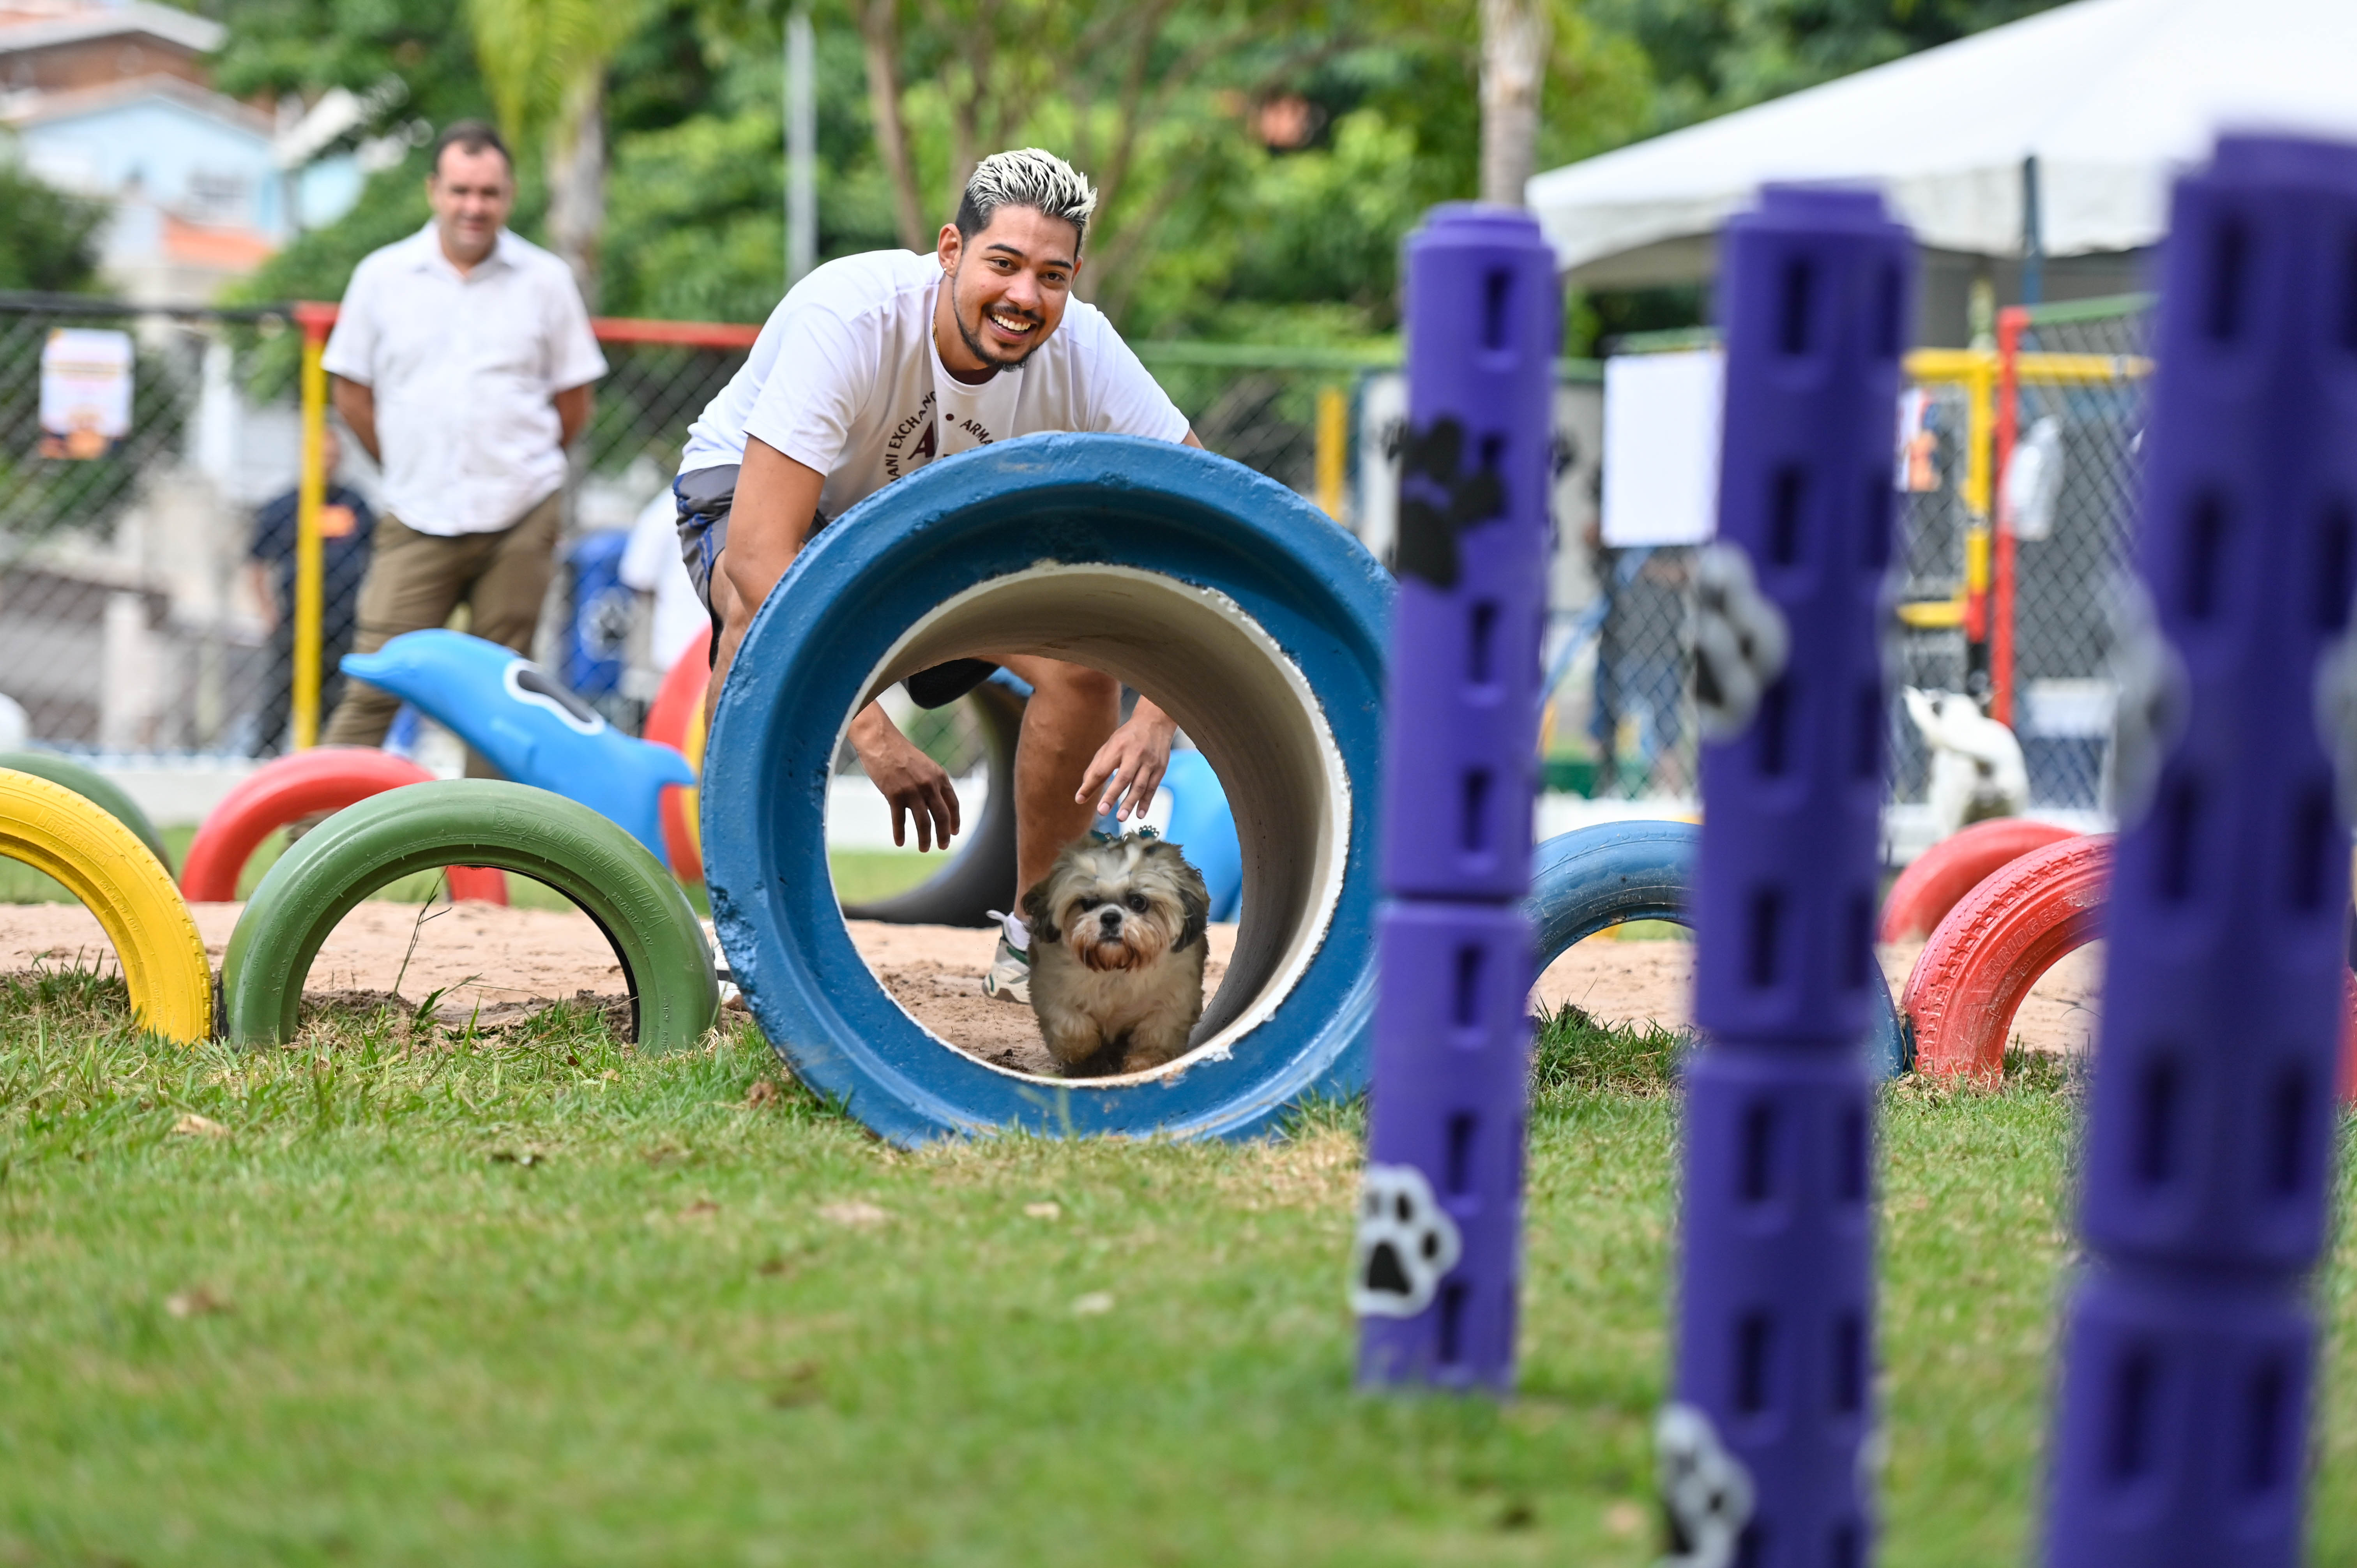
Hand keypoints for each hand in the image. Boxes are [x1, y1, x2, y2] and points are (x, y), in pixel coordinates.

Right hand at [850, 704, 960, 850]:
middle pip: (942, 816)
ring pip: (924, 822)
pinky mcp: (894, 794)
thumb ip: (932, 782)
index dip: (955, 820)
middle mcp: (929, 784)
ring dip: (925, 839)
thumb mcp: (925, 765)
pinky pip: (899, 820)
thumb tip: (936, 804)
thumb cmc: (901, 753)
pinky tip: (899, 843)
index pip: (953, 804)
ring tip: (924, 849)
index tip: (955, 832)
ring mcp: (912, 790)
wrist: (880, 741)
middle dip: (944, 835)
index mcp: (939, 776)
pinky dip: (900, 833)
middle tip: (943, 846)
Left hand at [1077, 702, 1178, 820]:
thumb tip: (1084, 790)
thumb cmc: (1127, 738)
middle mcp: (1135, 754)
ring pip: (1139, 785)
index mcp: (1118, 747)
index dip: (1090, 785)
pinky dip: (1146, 802)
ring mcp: (1149, 762)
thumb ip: (1097, 767)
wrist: (1155, 722)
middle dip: (1112, 795)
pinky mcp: (1160, 768)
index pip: (1101, 769)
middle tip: (1102, 811)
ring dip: (1130, 803)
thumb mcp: (1109, 746)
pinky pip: (1152, 788)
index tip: (1079, 799)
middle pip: (1123, 778)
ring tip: (1121, 817)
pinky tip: (1139, 814)